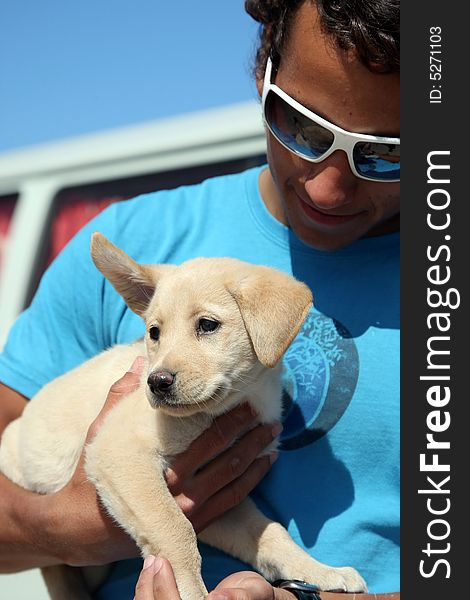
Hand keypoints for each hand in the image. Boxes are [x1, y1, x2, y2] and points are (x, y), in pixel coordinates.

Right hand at [43, 358, 277, 565]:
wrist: (81, 528)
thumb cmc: (90, 476)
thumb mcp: (99, 432)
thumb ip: (119, 398)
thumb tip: (139, 364)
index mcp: (160, 465)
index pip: (208, 439)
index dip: (232, 420)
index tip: (246, 401)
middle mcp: (180, 491)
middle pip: (228, 456)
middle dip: (251, 433)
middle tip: (267, 413)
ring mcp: (190, 512)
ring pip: (235, 479)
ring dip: (257, 454)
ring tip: (272, 434)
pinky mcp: (195, 526)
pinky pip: (232, 501)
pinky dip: (252, 480)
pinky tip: (265, 463)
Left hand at [134, 559, 294, 599]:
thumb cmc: (259, 598)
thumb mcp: (253, 595)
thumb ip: (236, 598)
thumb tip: (215, 599)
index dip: (164, 591)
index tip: (161, 562)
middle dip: (149, 588)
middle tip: (152, 560)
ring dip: (146, 590)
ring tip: (150, 563)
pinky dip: (149, 593)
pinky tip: (150, 574)